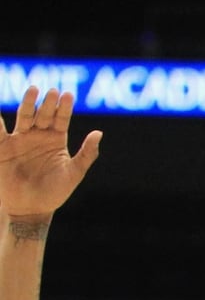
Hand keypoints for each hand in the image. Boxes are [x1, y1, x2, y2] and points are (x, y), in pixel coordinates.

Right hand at [0, 87, 101, 219]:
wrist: (31, 209)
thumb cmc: (55, 193)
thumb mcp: (74, 174)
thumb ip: (87, 154)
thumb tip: (99, 133)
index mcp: (56, 140)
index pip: (61, 119)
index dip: (64, 107)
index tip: (68, 94)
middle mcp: (38, 135)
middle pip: (43, 114)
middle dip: (48, 103)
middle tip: (52, 91)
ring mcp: (20, 139)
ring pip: (24, 116)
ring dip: (29, 104)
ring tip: (34, 90)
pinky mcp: (2, 147)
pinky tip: (0, 111)